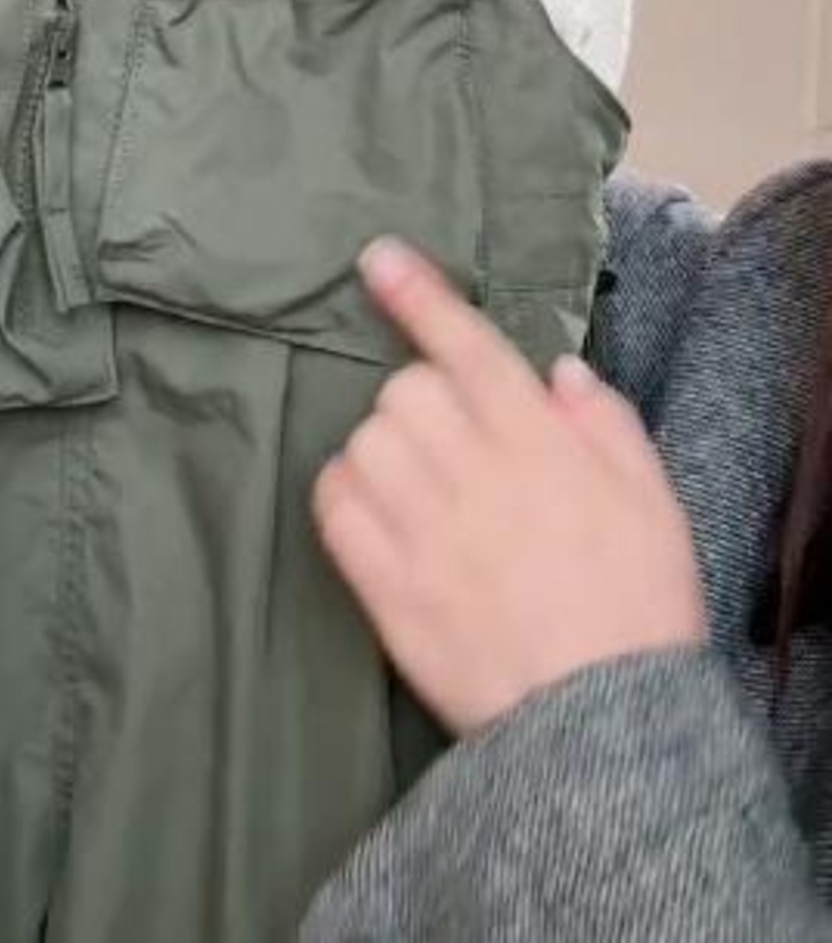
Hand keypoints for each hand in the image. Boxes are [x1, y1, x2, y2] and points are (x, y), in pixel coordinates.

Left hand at [314, 242, 707, 738]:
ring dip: (379, 452)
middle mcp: (471, 469)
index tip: (377, 258)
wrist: (601, 726)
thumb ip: (605, 425)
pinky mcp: (383, 584)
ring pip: (363, 442)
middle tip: (447, 448)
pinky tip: (370, 515)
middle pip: (404, 390)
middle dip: (417, 403)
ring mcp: (421, 527)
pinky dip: (342, 498)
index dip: (417, 295)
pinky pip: (333, 509)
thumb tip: (557, 373)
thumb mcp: (652, 501)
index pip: (466, 345)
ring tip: (414, 490)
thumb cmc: (637, 606)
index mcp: (537, 440)